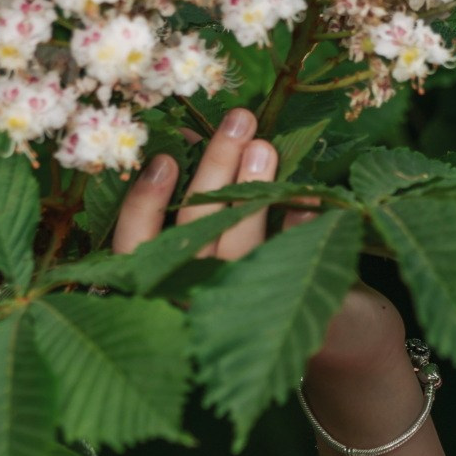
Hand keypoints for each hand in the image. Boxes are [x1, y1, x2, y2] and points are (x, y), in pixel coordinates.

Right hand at [112, 109, 404, 377]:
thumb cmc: (249, 267)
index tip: (164, 158)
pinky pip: (292, 262)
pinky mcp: (292, 313)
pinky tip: (306, 194)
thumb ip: (199, 191)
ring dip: (251, 193)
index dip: (144, 204)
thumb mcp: (215, 229)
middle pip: (193, 235)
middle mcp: (194, 299)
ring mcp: (240, 311)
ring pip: (238, 249)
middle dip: (214, 172)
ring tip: (264, 147)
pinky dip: (298, 226)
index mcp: (162, 280)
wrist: (320, 334)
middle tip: (237, 122)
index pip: (136, 246)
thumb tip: (188, 132)